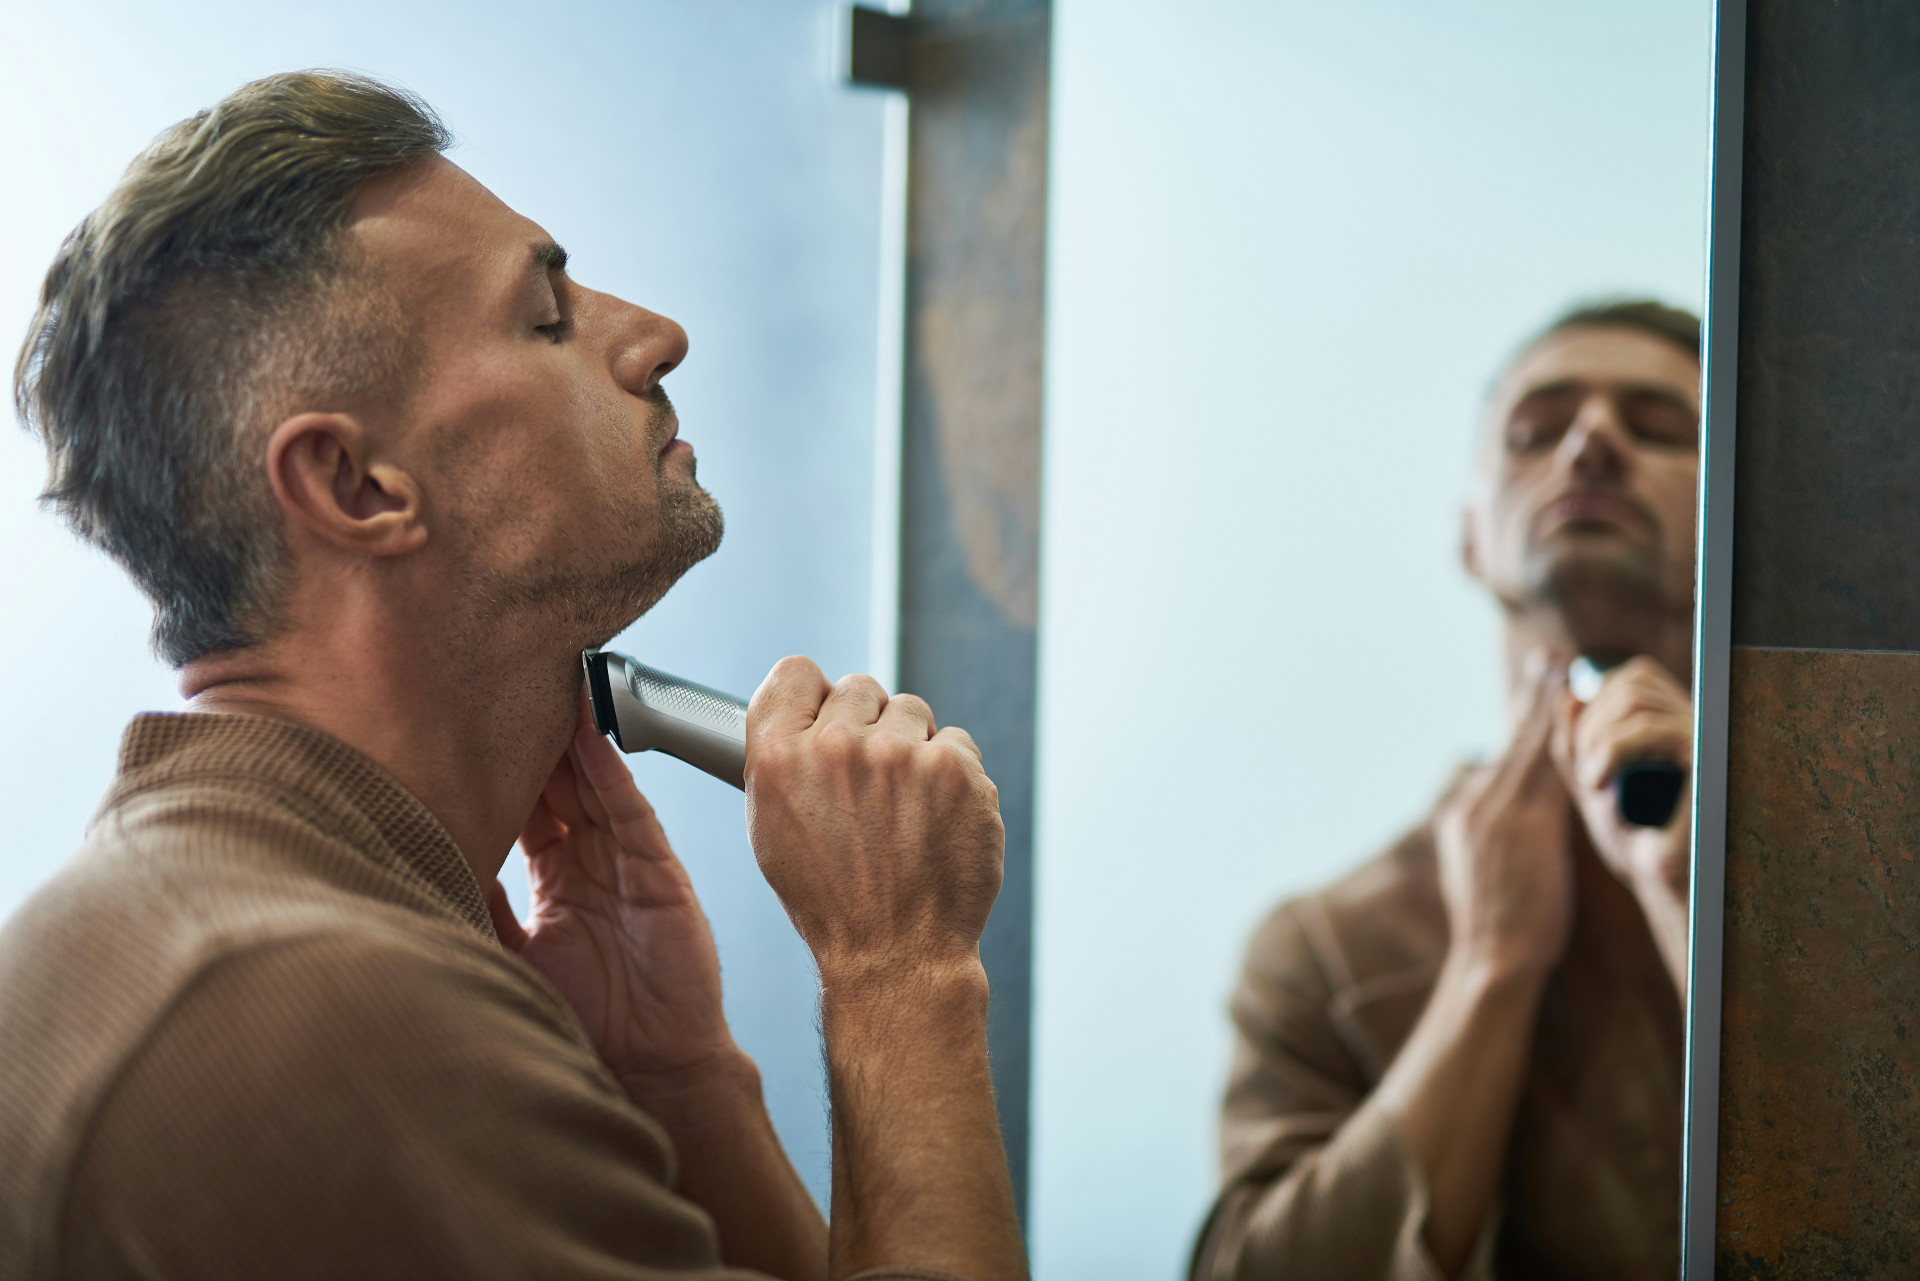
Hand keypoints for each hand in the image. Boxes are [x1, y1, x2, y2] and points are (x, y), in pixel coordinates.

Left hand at [489, 694, 737, 1089]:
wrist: (647, 1070)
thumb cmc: (581, 1025)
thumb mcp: (508, 958)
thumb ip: (478, 905)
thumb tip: (423, 855)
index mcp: (556, 885)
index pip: (525, 813)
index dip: (499, 776)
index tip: (464, 734)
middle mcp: (591, 865)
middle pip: (557, 788)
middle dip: (531, 746)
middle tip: (495, 695)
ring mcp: (626, 861)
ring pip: (590, 784)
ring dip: (568, 739)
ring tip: (541, 688)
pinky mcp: (656, 866)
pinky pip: (627, 804)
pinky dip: (606, 765)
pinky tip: (585, 727)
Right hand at [743, 658, 1003, 986]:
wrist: (895, 954)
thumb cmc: (832, 901)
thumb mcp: (772, 830)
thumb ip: (782, 760)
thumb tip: (804, 712)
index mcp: (777, 757)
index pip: (795, 672)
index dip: (814, 695)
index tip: (826, 715)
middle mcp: (836, 746)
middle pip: (859, 687)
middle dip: (867, 726)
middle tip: (871, 786)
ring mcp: (900, 754)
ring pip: (912, 712)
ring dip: (913, 748)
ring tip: (905, 809)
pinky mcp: (955, 768)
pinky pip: (956, 742)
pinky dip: (953, 775)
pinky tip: (937, 819)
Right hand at [1434, 655, 1575, 978]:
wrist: (1493, 959)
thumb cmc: (1501, 929)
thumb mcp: (1483, 874)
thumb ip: (1494, 838)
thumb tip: (1510, 824)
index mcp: (1463, 816)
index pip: (1498, 759)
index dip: (1519, 722)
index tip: (1533, 692)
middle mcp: (1475, 805)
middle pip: (1511, 740)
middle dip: (1531, 697)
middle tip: (1548, 657)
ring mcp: (1497, 813)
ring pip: (1530, 747)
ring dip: (1548, 703)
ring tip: (1563, 667)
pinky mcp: (1524, 824)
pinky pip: (1549, 771)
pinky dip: (1562, 737)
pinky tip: (1576, 712)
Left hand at [1550, 655, 1692, 899]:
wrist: (1662, 880)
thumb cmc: (1633, 835)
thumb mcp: (1591, 781)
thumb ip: (1573, 742)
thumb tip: (1568, 693)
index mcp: (1678, 719)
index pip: (1636, 676)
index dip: (1597, 703)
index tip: (1583, 753)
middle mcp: (1699, 720)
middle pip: (1633, 681)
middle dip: (1592, 722)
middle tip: (1585, 771)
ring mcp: (1708, 736)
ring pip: (1638, 698)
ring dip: (1596, 737)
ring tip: (1591, 781)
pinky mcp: (1709, 760)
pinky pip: (1653, 728)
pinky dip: (1611, 748)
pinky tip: (1598, 782)